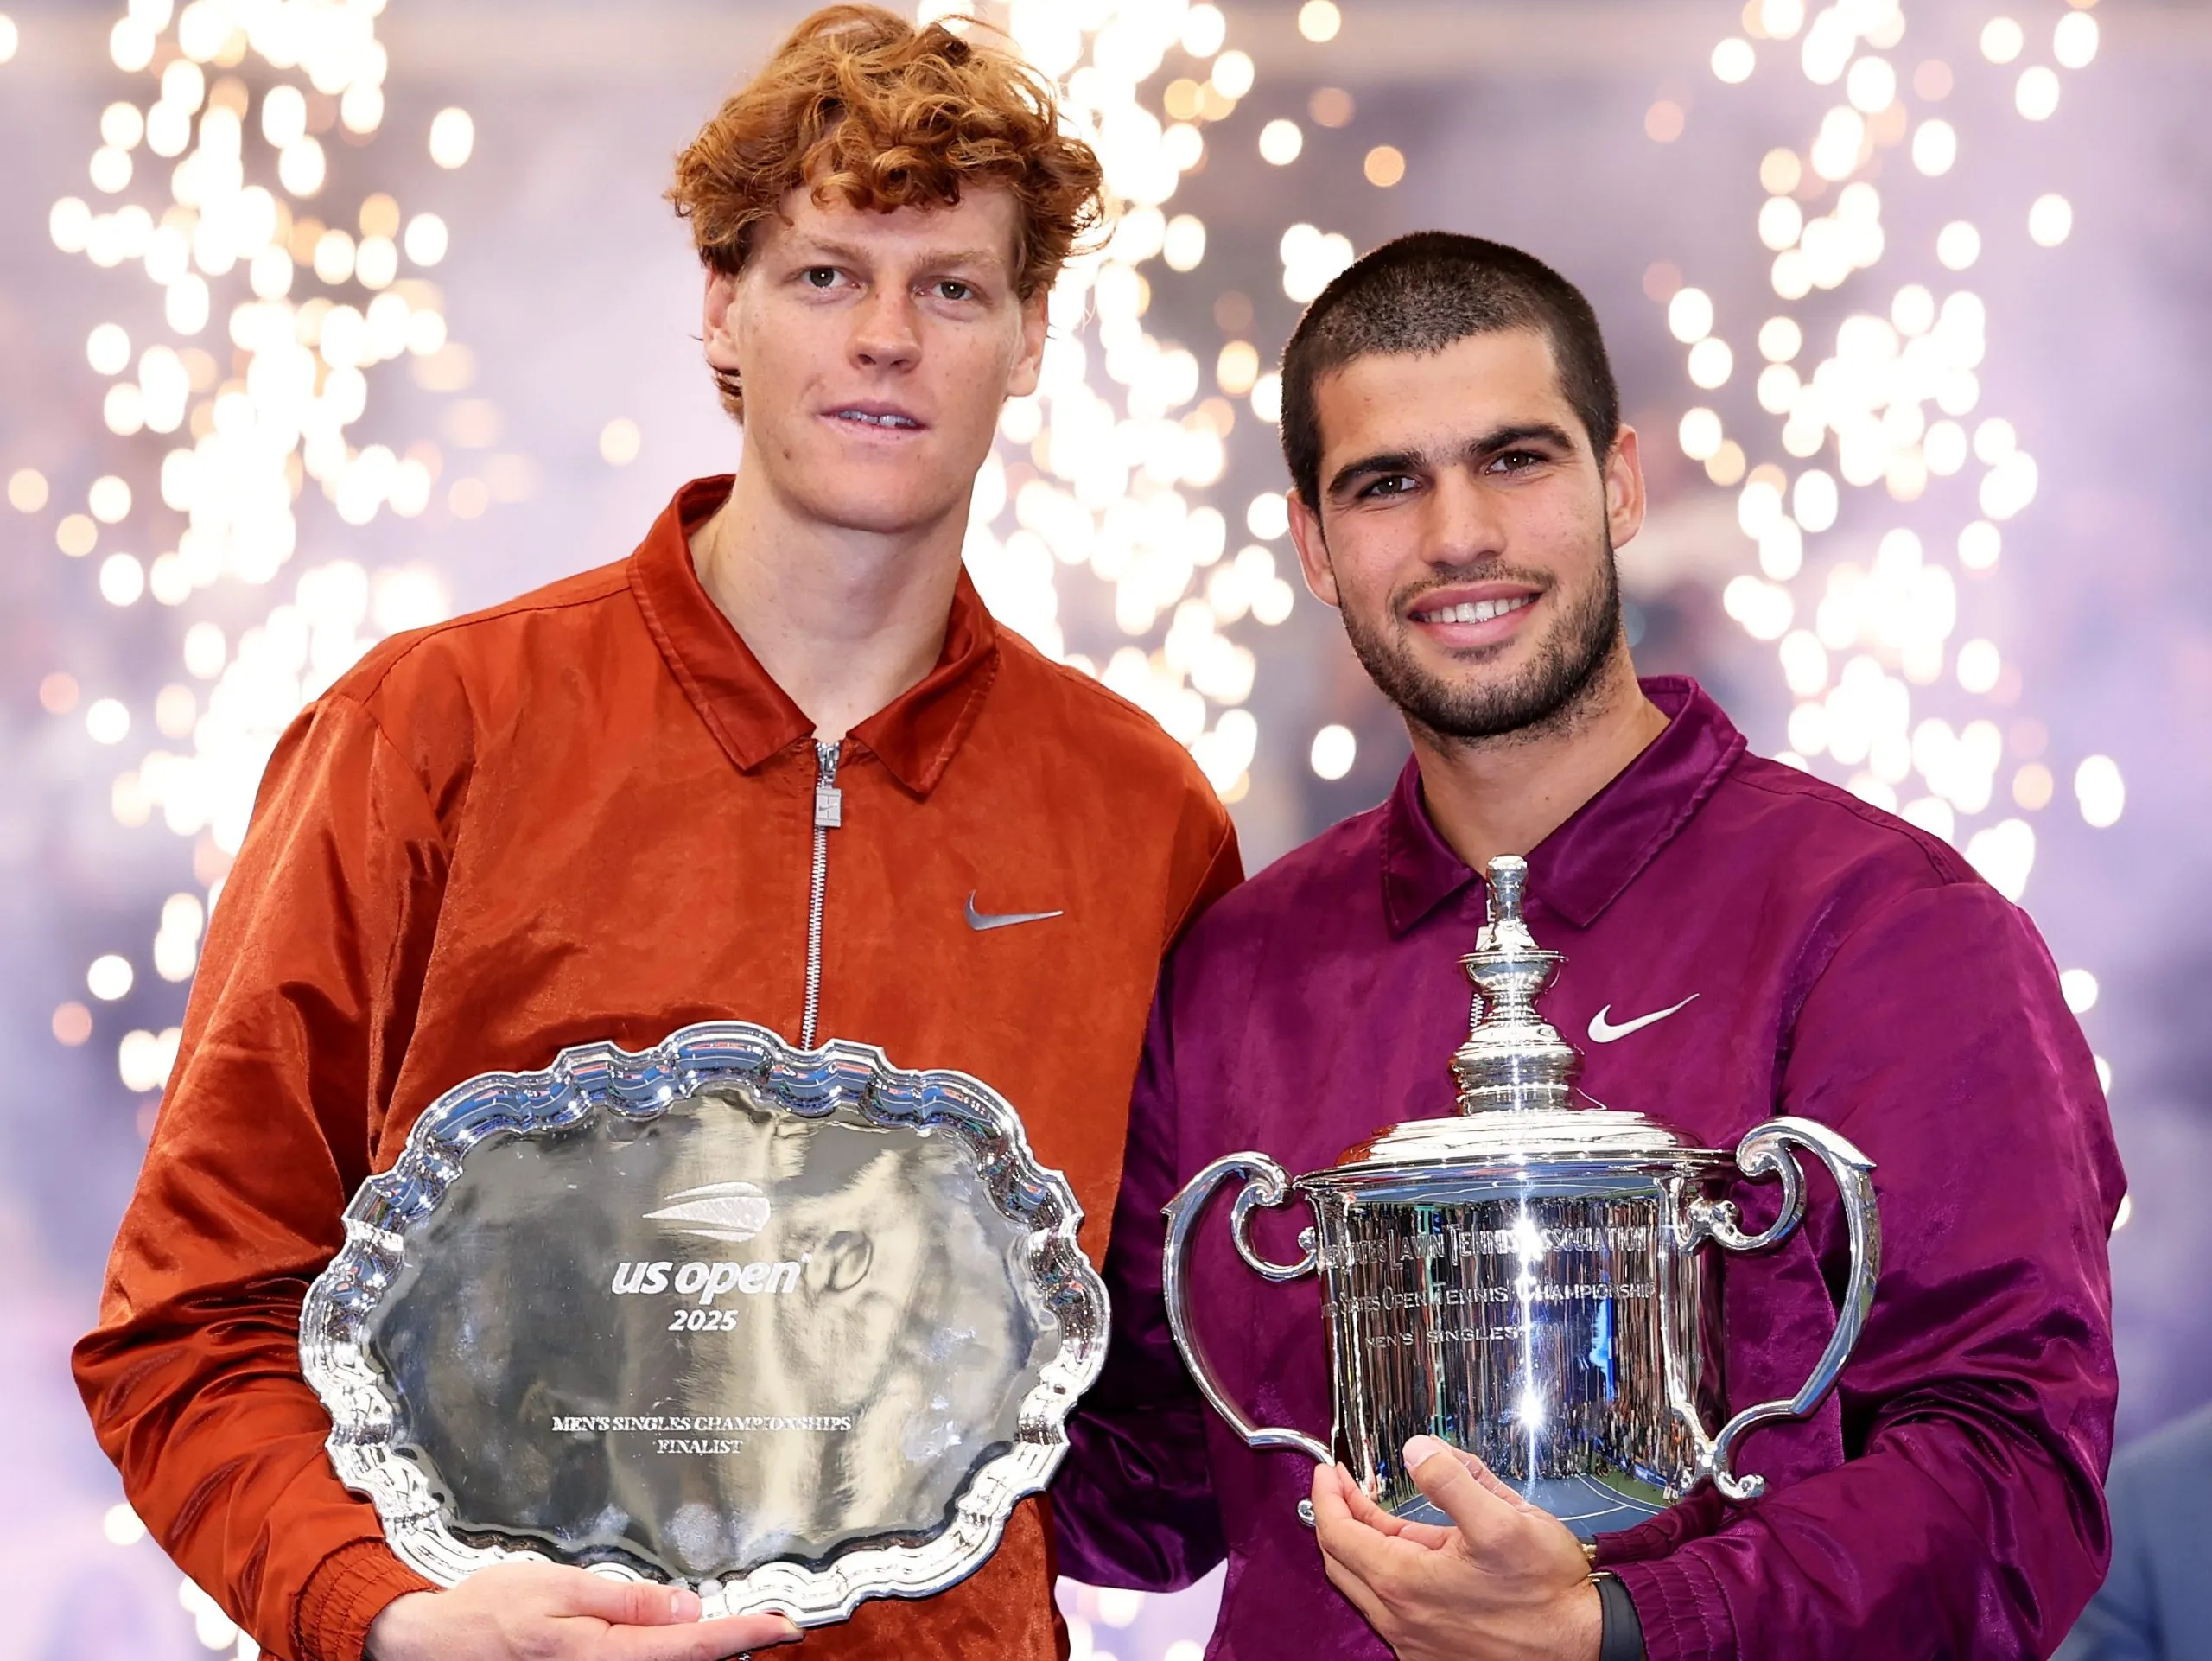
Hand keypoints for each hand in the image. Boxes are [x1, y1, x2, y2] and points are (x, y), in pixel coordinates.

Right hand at [364, 1560, 802, 1660]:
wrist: (431, 1649)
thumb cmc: (489, 1614)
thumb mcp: (561, 1589)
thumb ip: (627, 1602)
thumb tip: (687, 1610)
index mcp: (606, 1657)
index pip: (695, 1648)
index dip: (747, 1636)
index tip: (788, 1625)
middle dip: (731, 1646)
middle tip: (773, 1622)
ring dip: (702, 1651)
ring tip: (741, 1629)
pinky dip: (669, 1654)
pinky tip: (682, 1637)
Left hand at [1309, 1436, 1601, 1660]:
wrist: (1583, 1646)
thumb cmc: (1548, 1593)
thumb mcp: (1504, 1519)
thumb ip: (1453, 1479)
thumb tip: (1415, 1451)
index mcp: (1406, 1583)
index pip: (1338, 1534)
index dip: (1327, 1495)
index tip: (1329, 1470)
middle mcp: (1401, 1619)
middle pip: (1341, 1561)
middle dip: (1337, 1516)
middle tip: (1344, 1484)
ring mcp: (1414, 1641)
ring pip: (1365, 1586)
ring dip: (1361, 1545)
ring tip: (1374, 1511)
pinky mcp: (1431, 1653)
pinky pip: (1389, 1608)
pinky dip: (1384, 1573)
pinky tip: (1409, 1553)